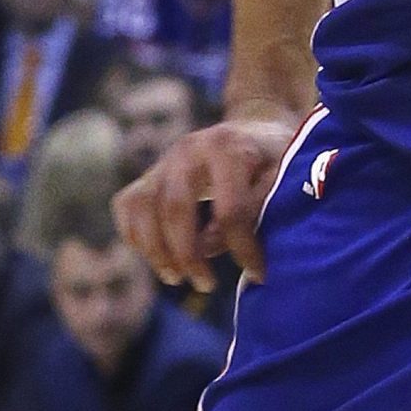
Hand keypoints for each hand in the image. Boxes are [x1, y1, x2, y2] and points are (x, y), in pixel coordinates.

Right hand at [113, 117, 298, 292]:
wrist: (255, 126)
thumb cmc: (275, 162)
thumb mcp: (283, 179)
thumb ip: (256, 210)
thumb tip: (210, 246)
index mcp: (228, 148)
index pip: (230, 209)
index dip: (243, 248)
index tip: (259, 274)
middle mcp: (188, 149)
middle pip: (174, 208)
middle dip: (187, 254)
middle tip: (206, 284)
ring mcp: (164, 160)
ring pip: (142, 208)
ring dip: (155, 250)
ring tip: (176, 278)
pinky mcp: (150, 173)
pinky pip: (127, 206)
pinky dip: (135, 236)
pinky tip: (159, 258)